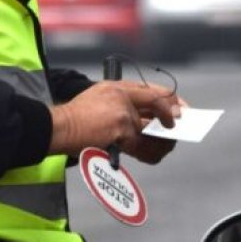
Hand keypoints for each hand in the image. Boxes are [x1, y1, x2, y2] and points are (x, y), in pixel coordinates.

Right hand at [49, 79, 182, 162]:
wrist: (60, 128)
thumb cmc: (77, 117)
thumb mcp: (99, 98)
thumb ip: (123, 103)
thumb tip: (151, 118)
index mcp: (117, 86)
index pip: (152, 90)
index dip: (170, 101)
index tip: (181, 109)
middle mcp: (122, 95)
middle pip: (158, 106)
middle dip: (170, 120)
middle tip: (176, 130)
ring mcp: (122, 112)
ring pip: (152, 129)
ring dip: (163, 138)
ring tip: (167, 145)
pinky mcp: (119, 130)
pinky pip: (142, 146)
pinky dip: (152, 152)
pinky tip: (155, 154)